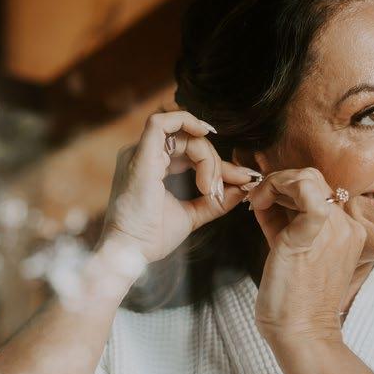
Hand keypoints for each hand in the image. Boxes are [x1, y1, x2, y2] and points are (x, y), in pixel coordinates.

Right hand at [96, 108, 257, 263]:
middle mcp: (144, 155)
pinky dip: (187, 121)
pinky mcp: (141, 155)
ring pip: (183, 134)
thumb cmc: (151, 237)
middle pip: (189, 141)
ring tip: (211, 187)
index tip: (239, 181)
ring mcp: (140, 153)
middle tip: (221, 190)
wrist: (131, 252)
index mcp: (152, 166)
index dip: (216, 164)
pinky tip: (206, 135)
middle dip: (215, 162)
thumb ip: (215, 201)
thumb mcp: (192, 215)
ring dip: (207, 156)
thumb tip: (242, 187)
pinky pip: (162, 122)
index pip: (189, 152)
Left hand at [244, 167, 367, 347]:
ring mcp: (334, 229)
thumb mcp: (292, 252)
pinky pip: (305, 191)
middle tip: (256, 198)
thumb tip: (264, 196)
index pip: (320, 190)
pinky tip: (259, 201)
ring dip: (273, 183)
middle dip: (279, 181)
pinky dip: (277, 186)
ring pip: (306, 177)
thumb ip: (283, 222)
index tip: (265, 200)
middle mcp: (346, 226)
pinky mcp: (312, 234)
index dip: (288, 187)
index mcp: (348, 231)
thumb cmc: (294, 302)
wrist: (301, 333)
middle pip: (314, 178)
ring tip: (255, 202)